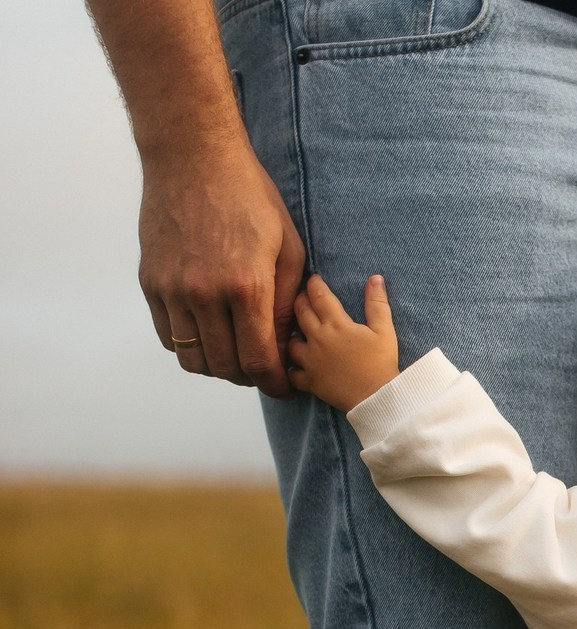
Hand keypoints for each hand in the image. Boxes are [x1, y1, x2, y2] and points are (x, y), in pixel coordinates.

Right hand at [140, 145, 305, 397]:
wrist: (192, 157)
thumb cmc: (250, 198)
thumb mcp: (288, 249)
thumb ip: (287, 304)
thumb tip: (286, 347)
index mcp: (246, 287)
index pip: (258, 361)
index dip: (275, 383)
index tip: (284, 385)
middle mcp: (205, 294)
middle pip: (225, 367)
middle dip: (249, 378)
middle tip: (262, 370)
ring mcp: (172, 289)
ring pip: (193, 359)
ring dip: (217, 366)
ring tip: (235, 354)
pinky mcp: (150, 282)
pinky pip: (169, 337)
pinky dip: (190, 346)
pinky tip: (209, 334)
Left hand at [288, 274, 400, 412]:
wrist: (377, 398)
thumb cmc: (382, 363)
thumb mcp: (385, 330)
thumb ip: (377, 303)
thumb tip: (375, 277)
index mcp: (336, 323)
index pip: (318, 295)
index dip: (314, 284)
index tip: (313, 279)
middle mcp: (318, 338)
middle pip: (300, 312)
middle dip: (300, 300)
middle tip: (302, 297)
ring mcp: (311, 361)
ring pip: (292, 341)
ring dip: (294, 333)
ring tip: (299, 331)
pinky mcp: (310, 382)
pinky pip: (292, 373)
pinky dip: (292, 368)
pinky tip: (296, 365)